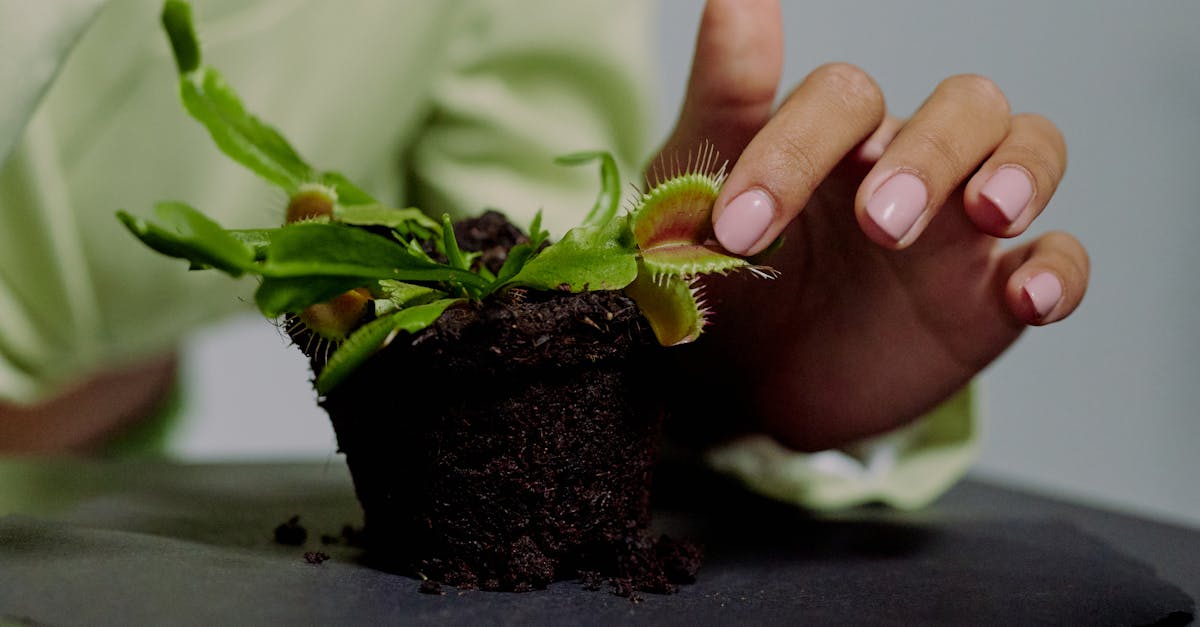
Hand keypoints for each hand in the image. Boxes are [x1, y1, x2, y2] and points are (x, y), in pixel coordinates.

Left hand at [656, 0, 1089, 450]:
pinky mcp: (991, 298)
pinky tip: (1028, 300)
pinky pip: (1060, 260)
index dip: (797, 151)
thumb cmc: (723, 273)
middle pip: (962, 107)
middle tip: (878, 225)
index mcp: (837, 136)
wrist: (743, 383)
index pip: (845, 99)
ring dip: (1019, 173)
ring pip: (1029, 150)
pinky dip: (1059, 271)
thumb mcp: (698, 194)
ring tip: (988, 215)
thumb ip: (723, 100)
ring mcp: (960, 228)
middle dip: (927, 157)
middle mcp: (908, 163)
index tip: (739, 229)